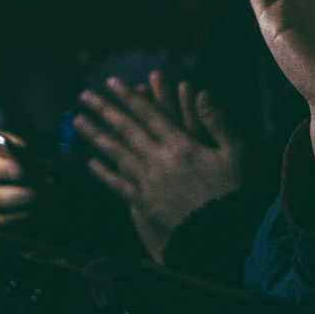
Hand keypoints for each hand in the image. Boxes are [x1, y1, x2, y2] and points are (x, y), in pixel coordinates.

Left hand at [74, 73, 248, 260]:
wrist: (222, 232)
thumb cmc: (234, 190)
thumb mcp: (237, 151)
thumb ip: (218, 121)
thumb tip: (202, 92)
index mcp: (181, 145)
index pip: (149, 115)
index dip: (129, 97)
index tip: (111, 82)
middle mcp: (159, 160)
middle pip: (126, 130)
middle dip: (104, 110)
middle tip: (84, 95)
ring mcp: (149, 182)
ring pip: (116, 154)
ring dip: (95, 136)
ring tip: (77, 121)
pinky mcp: (145, 203)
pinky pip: (119, 185)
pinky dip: (104, 173)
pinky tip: (90, 163)